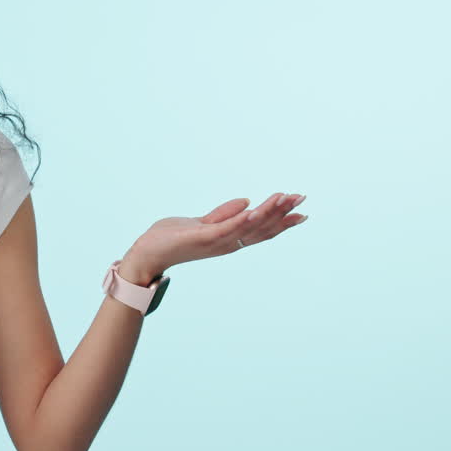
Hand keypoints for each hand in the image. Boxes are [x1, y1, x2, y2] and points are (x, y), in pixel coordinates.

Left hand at [124, 192, 306, 273]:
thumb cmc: (171, 238)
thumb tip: (247, 201)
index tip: (302, 211)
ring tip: (285, 197)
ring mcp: (217, 242)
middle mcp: (227, 243)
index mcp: (229, 239)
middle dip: (283, 213)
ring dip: (269, 212)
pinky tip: (255, 208)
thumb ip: (224, 213)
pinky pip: (227, 228)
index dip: (281, 220)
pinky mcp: (203, 238)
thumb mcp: (202, 222)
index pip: (261, 229)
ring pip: (249, 226)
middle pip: (262, 228)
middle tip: (302, 198)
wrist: (148, 253)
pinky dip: (243, 219)